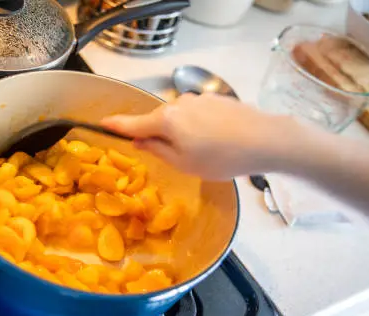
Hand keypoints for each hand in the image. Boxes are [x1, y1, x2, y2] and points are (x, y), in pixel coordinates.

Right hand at [101, 93, 298, 179]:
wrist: (266, 140)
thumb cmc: (221, 158)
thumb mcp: (184, 163)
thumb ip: (157, 150)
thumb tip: (139, 140)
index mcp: (166, 120)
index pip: (133, 123)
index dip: (116, 125)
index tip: (102, 123)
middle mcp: (179, 103)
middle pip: (156, 119)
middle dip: (154, 134)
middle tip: (165, 155)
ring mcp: (199, 99)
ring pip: (177, 117)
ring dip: (178, 131)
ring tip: (199, 152)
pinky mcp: (216, 99)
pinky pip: (195, 114)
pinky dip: (196, 126)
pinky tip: (213, 141)